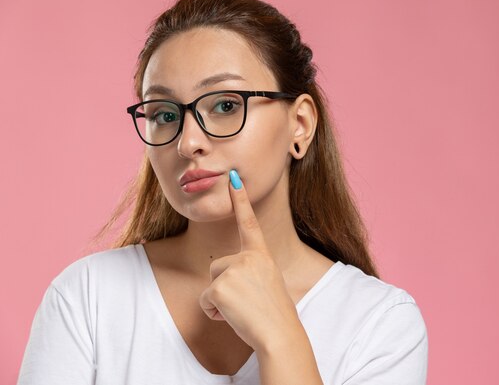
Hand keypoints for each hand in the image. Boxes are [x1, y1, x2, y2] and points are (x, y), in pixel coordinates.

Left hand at [198, 170, 300, 350]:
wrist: (279, 334)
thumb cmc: (275, 315)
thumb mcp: (267, 284)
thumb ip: (250, 273)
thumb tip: (228, 282)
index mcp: (262, 255)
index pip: (249, 222)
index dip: (240, 199)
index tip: (233, 177)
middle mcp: (248, 257)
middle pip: (217, 266)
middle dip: (223, 286)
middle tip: (246, 303)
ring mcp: (234, 270)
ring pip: (211, 282)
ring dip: (219, 300)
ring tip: (242, 310)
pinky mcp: (220, 286)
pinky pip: (206, 300)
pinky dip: (214, 312)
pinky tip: (233, 317)